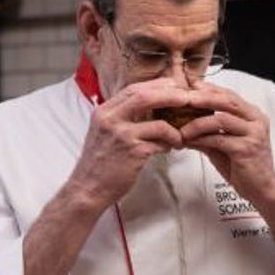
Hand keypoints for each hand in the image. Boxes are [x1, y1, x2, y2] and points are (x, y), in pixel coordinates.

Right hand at [67, 78, 187, 208]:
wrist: (87, 189)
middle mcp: (111, 119)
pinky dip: (168, 145)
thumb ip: (120, 117)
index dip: (155, 86)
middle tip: (187, 98)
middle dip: (170, 95)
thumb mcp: (102, 132)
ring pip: (159, 124)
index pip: (133, 89)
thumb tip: (145, 106)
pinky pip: (160, 143)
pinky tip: (169, 149)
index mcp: (104, 112)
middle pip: (146, 96)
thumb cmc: (98, 164)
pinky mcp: (133, 152)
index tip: (172, 86)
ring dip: (174, 130)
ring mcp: (122, 135)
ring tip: (179, 137)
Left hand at [179, 81, 274, 205]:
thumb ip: (208, 133)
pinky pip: (220, 139)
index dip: (209, 89)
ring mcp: (253, 134)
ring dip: (198, 123)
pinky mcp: (247, 149)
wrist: (262, 190)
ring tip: (181, 129)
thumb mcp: (223, 146)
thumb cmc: (243, 167)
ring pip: (222, 119)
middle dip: (203, 97)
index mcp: (253, 115)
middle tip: (183, 98)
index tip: (190, 86)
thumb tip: (183, 125)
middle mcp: (256, 121)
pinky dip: (202, 139)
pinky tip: (189, 142)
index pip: (229, 95)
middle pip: (227, 101)